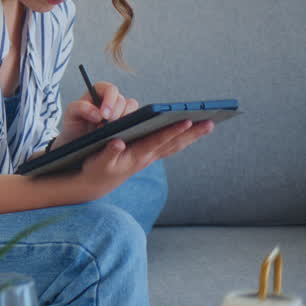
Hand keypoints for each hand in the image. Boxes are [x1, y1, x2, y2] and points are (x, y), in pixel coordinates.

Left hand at [55, 81, 138, 146]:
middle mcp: (112, 100)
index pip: (109, 89)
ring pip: (131, 109)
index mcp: (98, 92)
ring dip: (124, 119)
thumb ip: (80, 108)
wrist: (78, 142)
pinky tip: (121, 135)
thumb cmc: (74, 125)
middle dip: (116, 113)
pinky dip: (131, 126)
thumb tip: (97, 113)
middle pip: (122, 100)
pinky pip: (136, 120)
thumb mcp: (71, 114)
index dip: (109, 100)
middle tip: (106, 125)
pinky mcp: (127, 122)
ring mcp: (121, 111)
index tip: (104, 115)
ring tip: (111, 131)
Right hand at [70, 119, 215, 201]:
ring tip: (208, 125)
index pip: (158, 141)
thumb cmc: (95, 170)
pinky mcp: (148, 156)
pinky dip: (182, 139)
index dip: (172, 131)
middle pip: (174, 143)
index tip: (187, 121)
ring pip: (175, 145)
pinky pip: (170, 147)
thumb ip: (108, 153)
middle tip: (211, 123)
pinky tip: (190, 133)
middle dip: (192, 133)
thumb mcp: (98, 162)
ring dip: (192, 136)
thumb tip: (118, 142)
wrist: (95, 184)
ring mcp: (149, 157)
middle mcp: (147, 157)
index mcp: (136, 156)